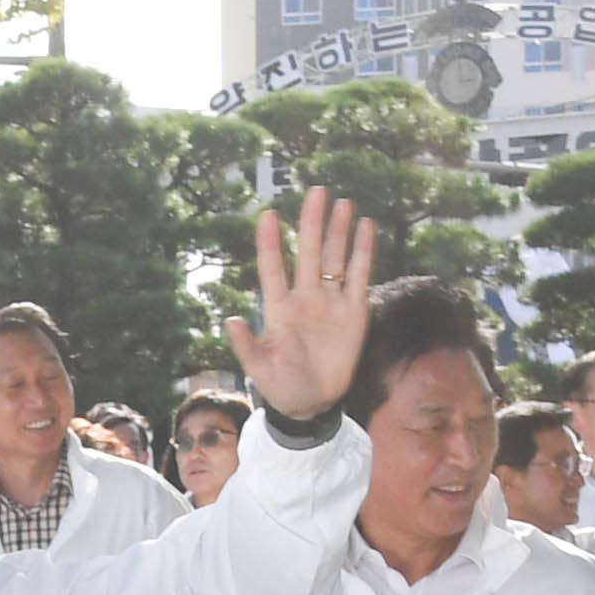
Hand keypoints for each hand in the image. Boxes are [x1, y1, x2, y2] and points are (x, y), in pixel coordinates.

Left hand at [222, 186, 379, 425]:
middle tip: (317, 191)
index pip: (273, 268)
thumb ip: (246, 345)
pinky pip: (359, 276)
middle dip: (312, 223)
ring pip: (335, 258)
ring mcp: (330, 302)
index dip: (270, 243)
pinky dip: (362, 252)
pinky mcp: (354, 311)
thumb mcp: (259, 369)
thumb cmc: (279, 385)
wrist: (311, 402)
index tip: (268, 214)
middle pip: (309, 253)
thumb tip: (230, 321)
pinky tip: (365, 227)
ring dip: (338, 232)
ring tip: (343, 203)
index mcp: (278, 308)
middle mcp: (305, 297)